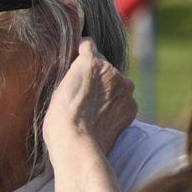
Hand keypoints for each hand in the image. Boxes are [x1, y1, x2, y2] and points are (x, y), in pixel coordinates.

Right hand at [43, 39, 136, 158]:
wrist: (76, 144)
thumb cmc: (59, 119)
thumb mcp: (59, 88)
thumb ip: (74, 74)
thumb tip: (81, 73)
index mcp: (90, 60)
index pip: (88, 46)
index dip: (81, 56)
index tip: (77, 66)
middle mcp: (112, 70)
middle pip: (104, 67)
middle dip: (96, 78)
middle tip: (83, 97)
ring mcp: (125, 89)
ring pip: (116, 84)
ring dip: (108, 93)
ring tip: (92, 111)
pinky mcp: (132, 106)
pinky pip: (123, 101)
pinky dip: (115, 108)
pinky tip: (102, 120)